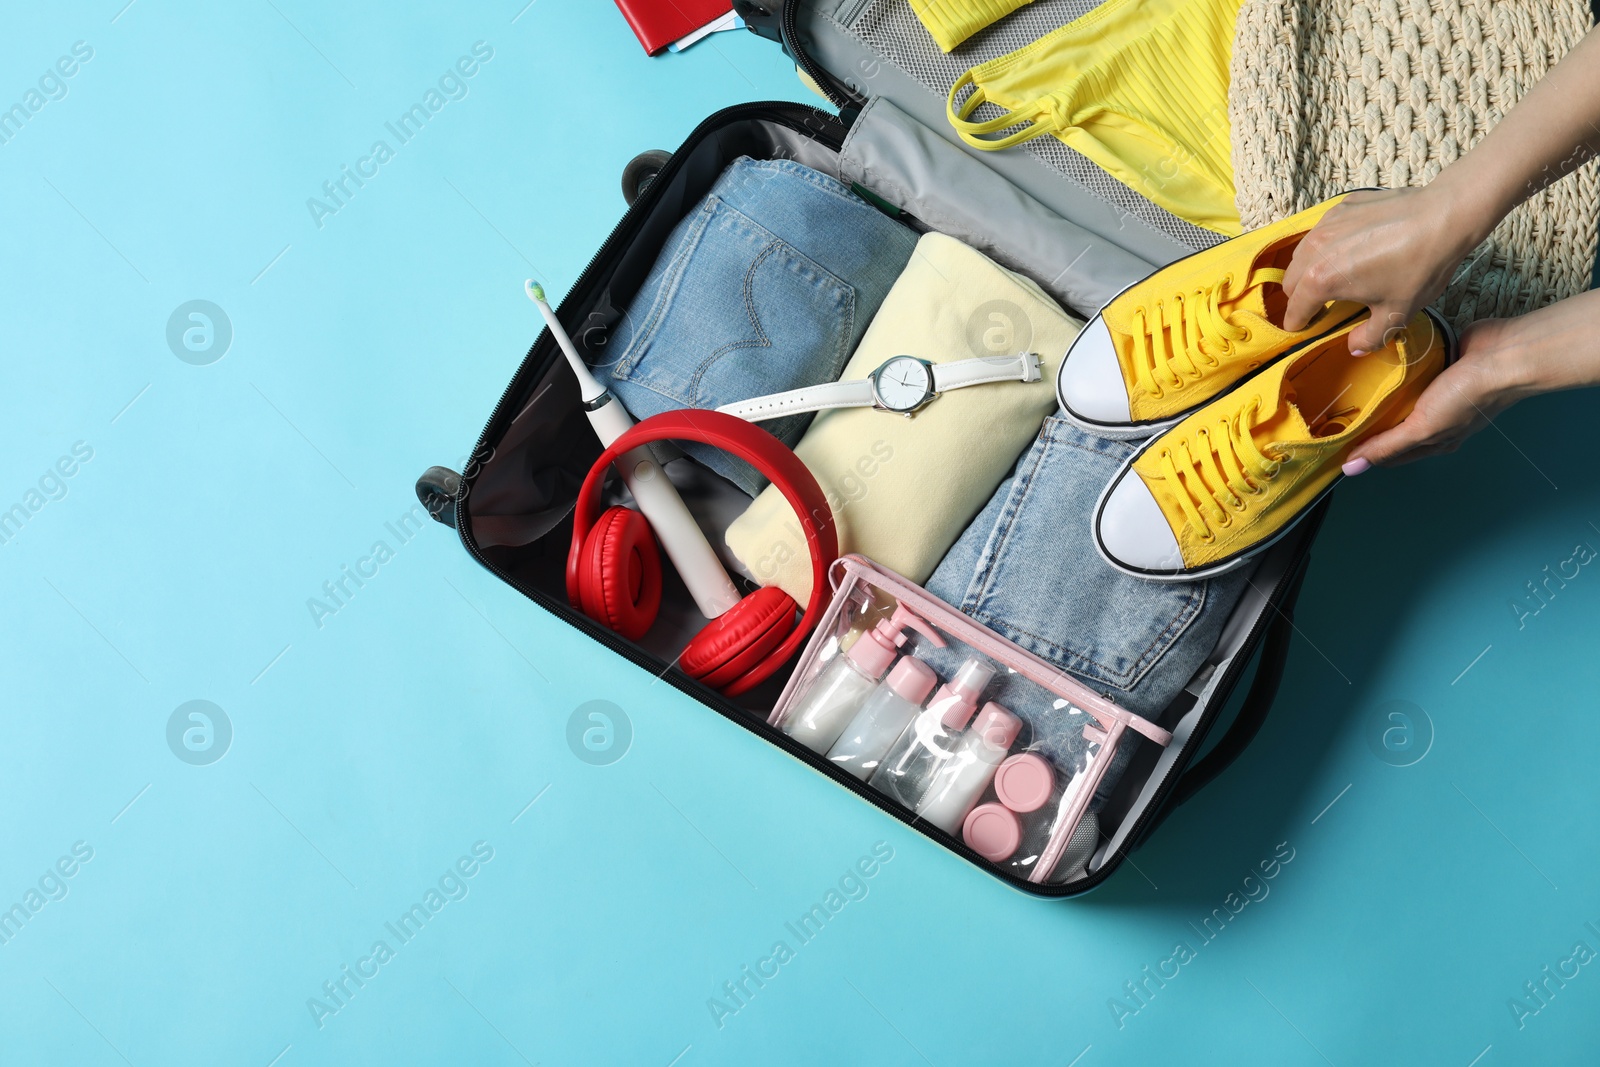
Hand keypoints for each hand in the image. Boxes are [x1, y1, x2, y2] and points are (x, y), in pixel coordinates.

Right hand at [1281, 187, 1486, 354]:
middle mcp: (1316, 250)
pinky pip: (1323, 230)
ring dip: (1308, 268)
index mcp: (1322, 280)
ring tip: (1331, 275)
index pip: (1295, 309)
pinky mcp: (1342, 206)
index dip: (1298, 324)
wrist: (1444, 217)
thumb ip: (1369, 338)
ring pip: (1301, 253)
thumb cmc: (1420, 267)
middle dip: (1299, 296)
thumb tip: (1354, 347)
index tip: (1303, 329)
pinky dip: (1327, 243)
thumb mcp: (1397, 313)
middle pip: (1290, 280)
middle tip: (1319, 305)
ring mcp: (1327, 224)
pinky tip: (1351, 247)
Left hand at [1341, 320, 1520, 469]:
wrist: (1503, 354)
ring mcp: (1436, 391)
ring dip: (1378, 392)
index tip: (1331, 442)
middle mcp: (1434, 419)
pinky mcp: (1437, 365)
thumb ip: (1387, 445)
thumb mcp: (1423, 427)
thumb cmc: (1468, 396)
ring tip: (1347, 385)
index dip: (1361, 451)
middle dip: (1366, 421)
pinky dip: (1392, 369)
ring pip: (1398, 397)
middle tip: (1332, 411)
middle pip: (1390, 425)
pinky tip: (1373, 363)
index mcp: (1433, 440)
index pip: (1387, 453)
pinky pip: (1408, 371)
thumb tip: (1352, 468)